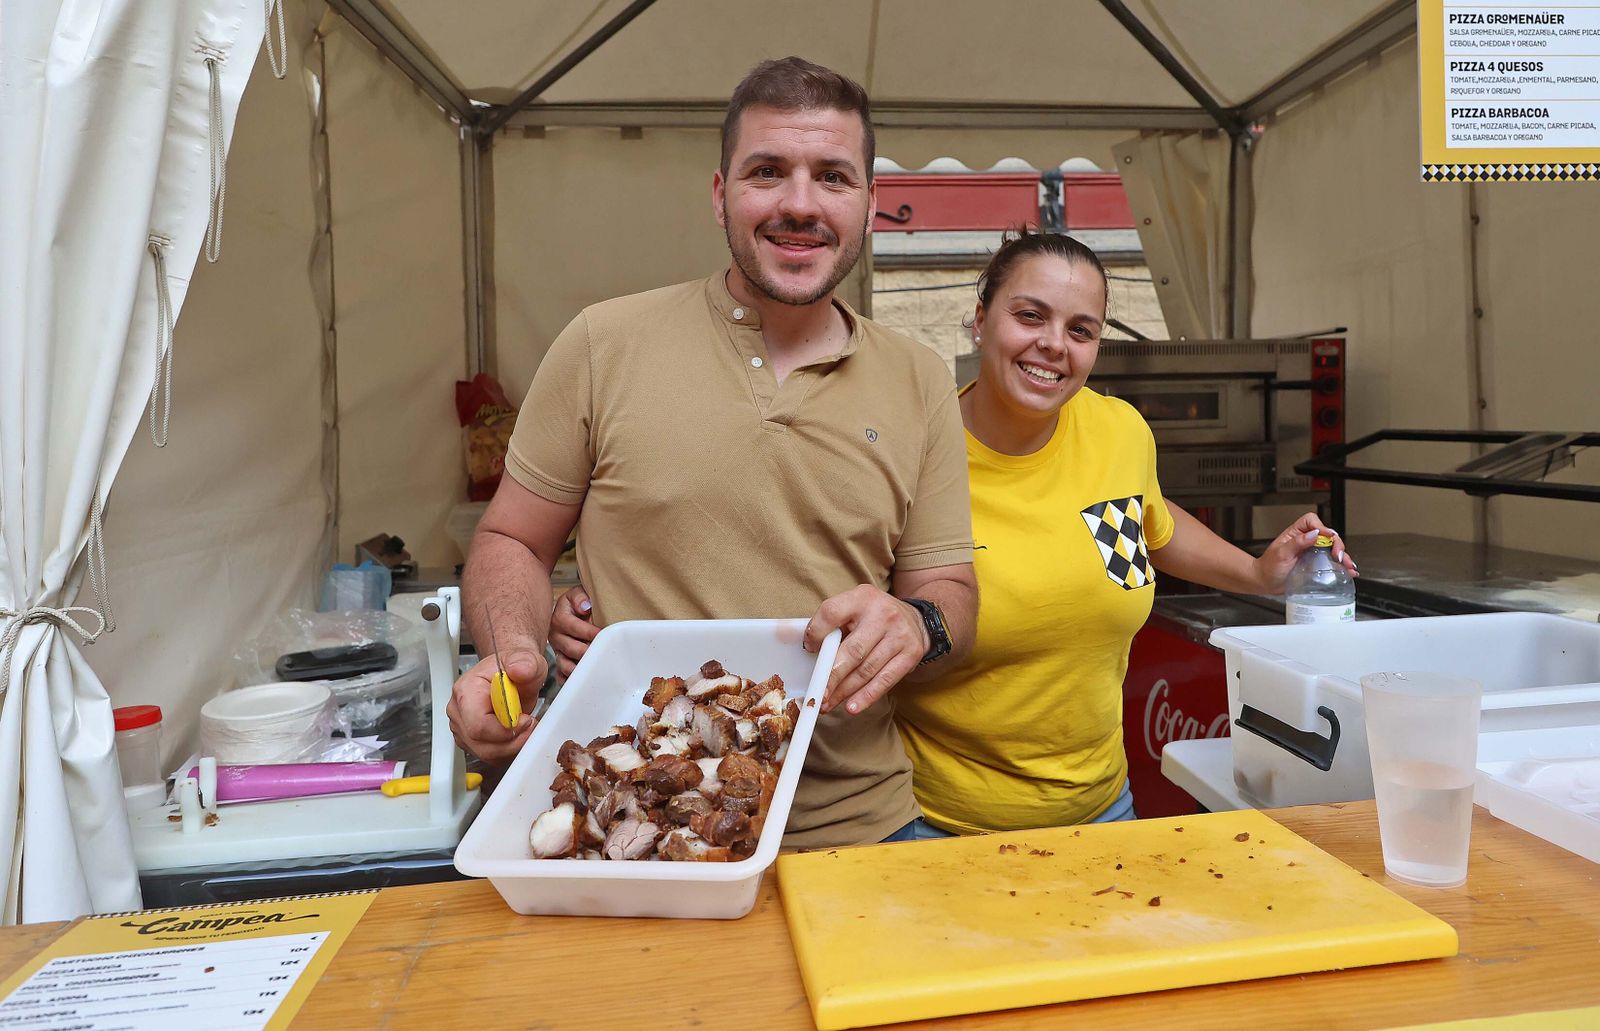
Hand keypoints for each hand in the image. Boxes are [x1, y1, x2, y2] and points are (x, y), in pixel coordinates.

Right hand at [446, 646, 543, 764]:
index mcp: (466, 690)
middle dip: (512, 741)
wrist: (511, 674)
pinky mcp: (470, 739)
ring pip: (486, 754)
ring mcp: (462, 727)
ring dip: (511, 747)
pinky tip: (517, 735)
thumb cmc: (514, 668)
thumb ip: (525, 664)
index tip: (525, 720)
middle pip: (481, 744)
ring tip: (525, 729)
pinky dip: (507, 751)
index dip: (505, 729)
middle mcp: (459, 711)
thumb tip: (519, 670)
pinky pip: (489, 756)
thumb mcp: (527, 660)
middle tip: (530, 726)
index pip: (478, 725)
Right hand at [550, 585, 596, 679]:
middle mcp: (555, 635)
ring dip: (578, 668)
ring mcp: (557, 649)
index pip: (573, 626)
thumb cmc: (578, 603)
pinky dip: (569, 679)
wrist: (573, 609)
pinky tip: (579, 681)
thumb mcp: (578, 593)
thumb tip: (585, 606)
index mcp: (559, 618)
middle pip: (570, 648)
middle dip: (587, 652)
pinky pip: (561, 674)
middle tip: (601, 654)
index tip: (602, 634)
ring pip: (564, 663)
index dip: (588, 631)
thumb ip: (580, 597)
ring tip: (592, 670)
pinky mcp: (560, 660)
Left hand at [803, 585, 929, 715]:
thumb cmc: (874, 617)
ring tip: (828, 704)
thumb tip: (811, 652)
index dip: (816, 633)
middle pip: (852, 650)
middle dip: (831, 677)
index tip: (809, 650)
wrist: (916, 619)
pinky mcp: (911, 654)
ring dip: (845, 692)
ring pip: (866, 670)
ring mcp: (899, 635)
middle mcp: (883, 614)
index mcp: (861, 598)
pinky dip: (867, 696)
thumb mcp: (854, 608)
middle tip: (817, 694)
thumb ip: (833, 625)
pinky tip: (852, 707)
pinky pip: (885, 680)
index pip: (832, 613)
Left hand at [1254, 512, 1358, 594]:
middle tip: (1339, 555)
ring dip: (1343, 556)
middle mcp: (1305, 541)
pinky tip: (1348, 571)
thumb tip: (1314, 534)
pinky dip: (1341, 566)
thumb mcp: (1281, 553)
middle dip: (1337, 544)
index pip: (1312, 521)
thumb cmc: (1267, 567)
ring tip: (1348, 566)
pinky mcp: (1315, 565)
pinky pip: (1331, 562)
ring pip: (1332, 550)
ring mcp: (1311, 553)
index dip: (1322, 527)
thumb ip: (1297, 543)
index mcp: (1295, 534)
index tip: (1328, 537)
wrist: (1263, 583)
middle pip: (1327, 536)